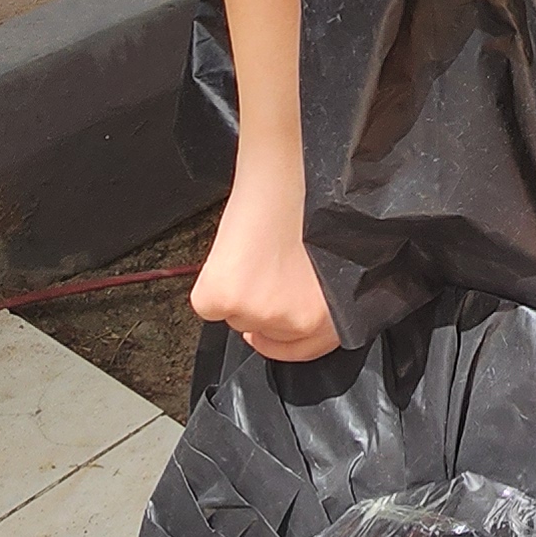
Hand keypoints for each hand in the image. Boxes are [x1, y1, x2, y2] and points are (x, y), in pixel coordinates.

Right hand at [191, 170, 335, 360]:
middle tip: (251, 291)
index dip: (287, 345)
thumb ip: (311, 302)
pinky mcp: (222, 302)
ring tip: (249, 260)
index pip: (306, 349)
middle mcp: (294, 321)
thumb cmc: (303, 213)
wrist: (278, 187)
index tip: (271, 339)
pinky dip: (212, 289)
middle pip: (268, 334)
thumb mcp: (323, 272)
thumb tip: (291, 315)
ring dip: (238, 297)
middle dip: (259, 317)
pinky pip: (210, 308)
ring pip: (238, 318)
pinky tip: (229, 261)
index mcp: (325, 315)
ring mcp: (256, 314)